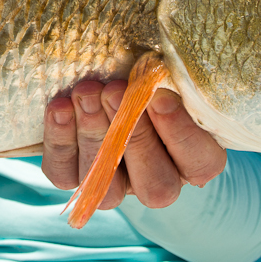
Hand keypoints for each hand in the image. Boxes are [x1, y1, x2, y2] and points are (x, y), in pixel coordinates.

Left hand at [40, 80, 226, 209]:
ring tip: (85, 92)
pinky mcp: (76, 179)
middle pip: (157, 187)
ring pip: (109, 191)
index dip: (180, 133)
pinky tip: (59, 107)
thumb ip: (167, 78)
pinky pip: (66, 175)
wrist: (100, 73)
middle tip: (115, 91)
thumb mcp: (163, 72)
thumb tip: (156, 70)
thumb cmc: (145, 71)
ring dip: (94, 136)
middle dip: (134, 137)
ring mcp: (116, 185)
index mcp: (192, 157)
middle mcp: (158, 179)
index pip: (200, 163)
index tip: (158, 95)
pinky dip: (60, 141)